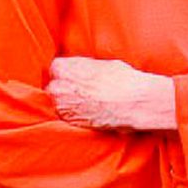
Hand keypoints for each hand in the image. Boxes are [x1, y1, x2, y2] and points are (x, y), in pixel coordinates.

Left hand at [46, 56, 175, 131]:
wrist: (133, 102)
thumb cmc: (121, 79)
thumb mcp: (100, 64)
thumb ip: (83, 67)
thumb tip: (80, 70)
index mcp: (63, 69)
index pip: (55, 68)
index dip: (68, 73)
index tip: (76, 76)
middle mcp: (58, 89)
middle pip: (54, 87)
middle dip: (65, 88)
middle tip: (82, 89)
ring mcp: (63, 108)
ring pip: (59, 103)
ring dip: (68, 103)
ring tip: (87, 101)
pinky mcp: (72, 124)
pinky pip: (67, 117)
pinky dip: (75, 114)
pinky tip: (89, 111)